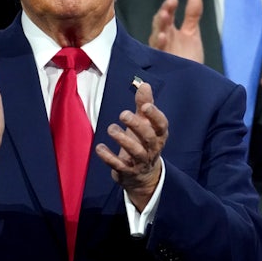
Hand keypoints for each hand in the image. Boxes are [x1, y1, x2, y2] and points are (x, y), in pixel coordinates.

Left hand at [95, 81, 167, 211]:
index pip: (161, 125)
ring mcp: (140, 162)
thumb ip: (144, 104)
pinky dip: (109, 157)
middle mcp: (152, 149)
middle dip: (136, 125)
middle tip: (122, 114)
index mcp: (159, 136)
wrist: (143, 176)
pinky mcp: (127, 172)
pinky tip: (99, 148)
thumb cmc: (143, 143)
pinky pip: (119, 165)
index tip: (145, 105)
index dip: (155, 115)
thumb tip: (145, 84)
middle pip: (149, 138)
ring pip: (135, 152)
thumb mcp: (145, 124)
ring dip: (123, 140)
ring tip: (111, 128)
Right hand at [148, 0, 203, 62]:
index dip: (168, 8)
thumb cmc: (188, 58)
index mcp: (167, 31)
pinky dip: (159, 49)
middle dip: (161, 19)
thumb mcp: (191, 34)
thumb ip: (192, 15)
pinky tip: (162, 41)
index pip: (165, 16)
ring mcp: (160, 54)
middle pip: (158, 27)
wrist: (192, 82)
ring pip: (155, 41)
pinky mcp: (162, 67)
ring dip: (158, 34)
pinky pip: (157, 58)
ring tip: (164, 27)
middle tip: (166, 12)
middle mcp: (161, 41)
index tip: (174, 0)